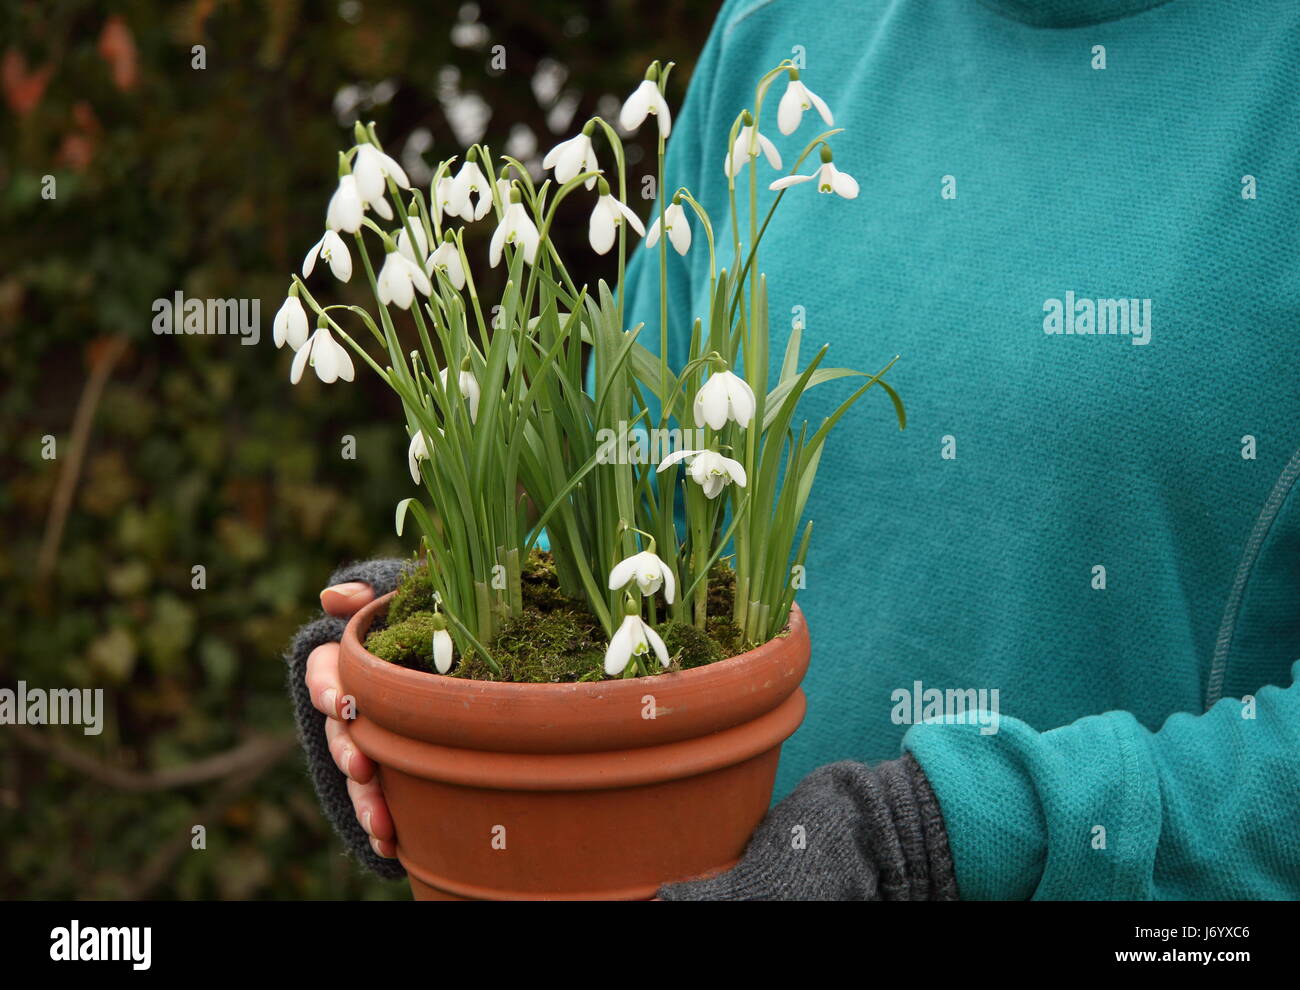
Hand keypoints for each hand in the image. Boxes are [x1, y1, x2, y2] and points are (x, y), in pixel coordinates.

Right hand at [306, 581, 397, 859]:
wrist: (454, 649)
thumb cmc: (419, 617)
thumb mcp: (400, 598)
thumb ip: (369, 593)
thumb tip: (333, 597)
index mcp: (345, 662)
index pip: (322, 673)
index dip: (328, 689)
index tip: (343, 703)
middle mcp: (349, 708)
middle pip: (337, 734)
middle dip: (348, 754)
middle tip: (364, 768)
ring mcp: (365, 742)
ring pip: (356, 776)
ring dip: (365, 801)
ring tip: (383, 824)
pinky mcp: (387, 770)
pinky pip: (379, 800)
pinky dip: (382, 825)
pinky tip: (394, 847)